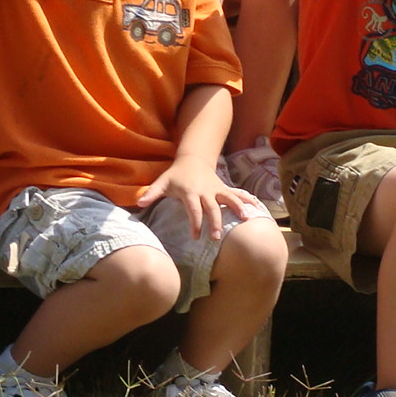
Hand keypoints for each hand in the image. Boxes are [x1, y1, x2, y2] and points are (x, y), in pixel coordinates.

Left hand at [137, 155, 257, 240]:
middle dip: (216, 221)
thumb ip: (151, 193)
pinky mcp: (223, 189)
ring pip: (229, 198)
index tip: (195, 237)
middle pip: (213, 207)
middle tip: (218, 237)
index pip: (193, 209)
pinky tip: (257, 208)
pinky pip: (237, 194)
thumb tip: (138, 203)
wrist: (192, 159)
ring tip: (246, 219)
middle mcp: (206, 190)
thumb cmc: (175, 175)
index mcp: (190, 191)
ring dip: (238, 208)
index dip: (195, 223)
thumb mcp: (162, 182)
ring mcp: (217, 189)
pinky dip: (247, 200)